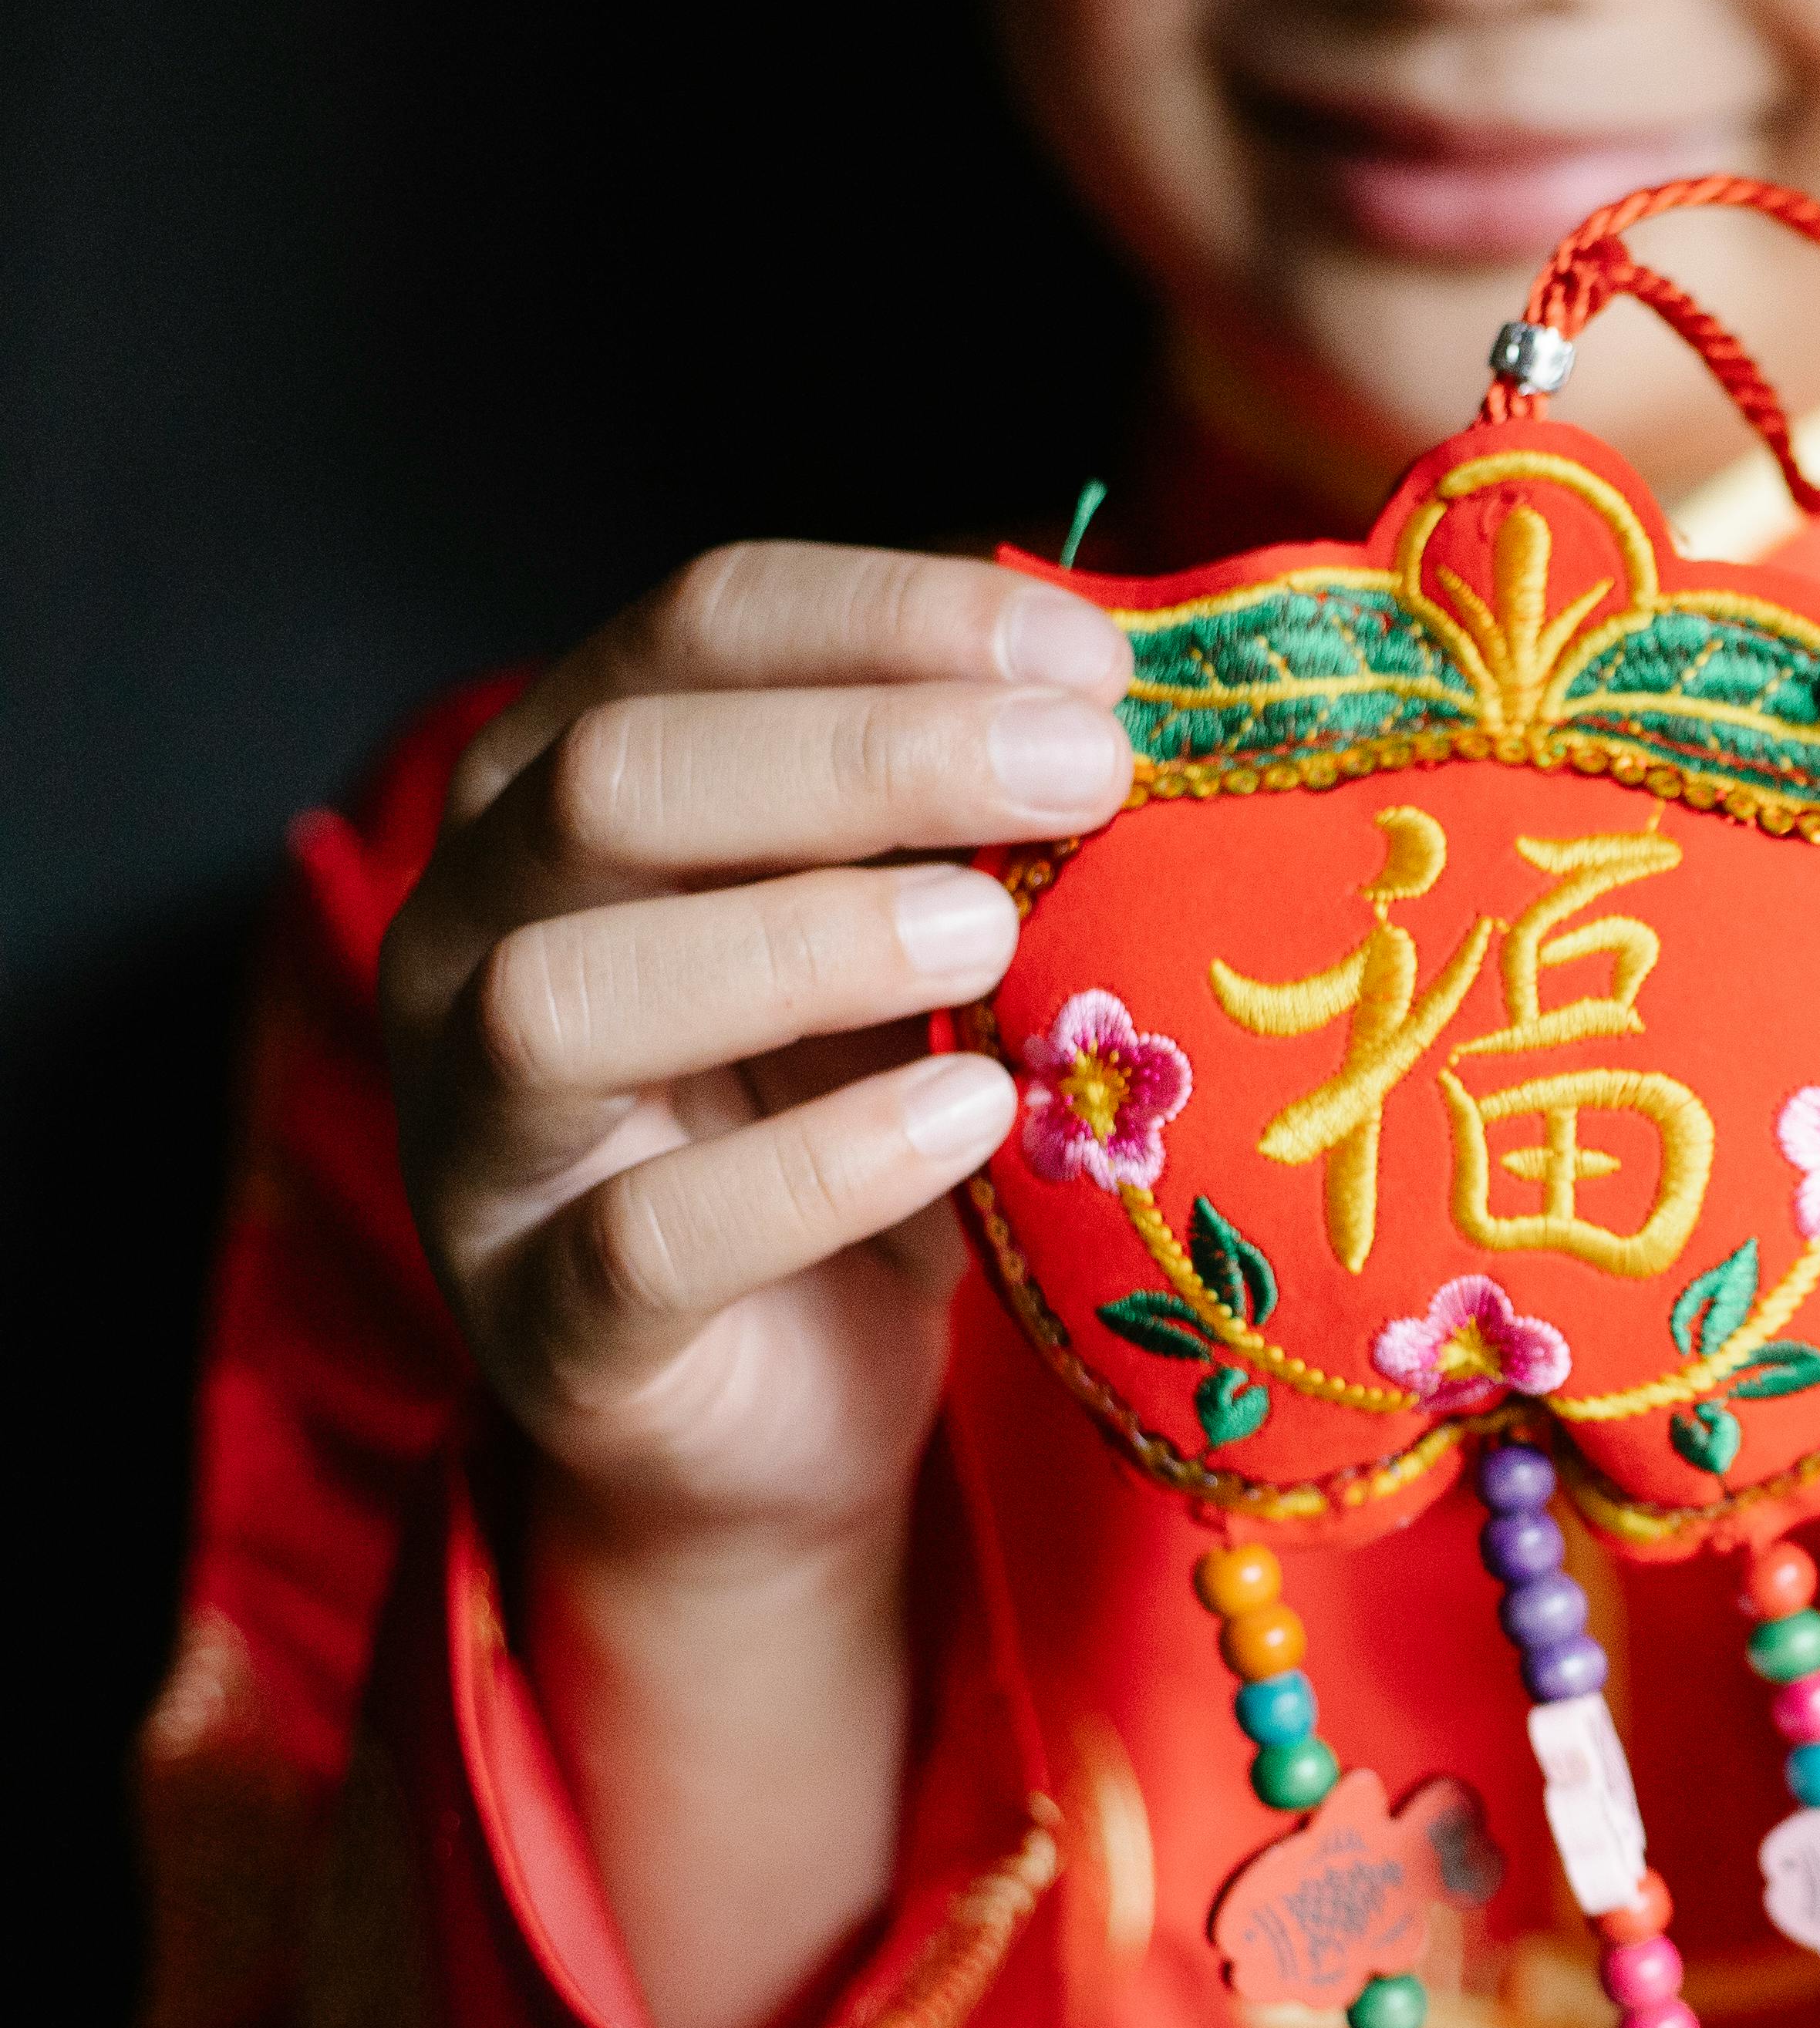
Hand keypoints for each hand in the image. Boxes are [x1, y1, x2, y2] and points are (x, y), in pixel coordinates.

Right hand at [376, 547, 1131, 2027]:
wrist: (794, 1411)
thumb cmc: (857, 1117)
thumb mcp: (920, 931)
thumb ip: (973, 807)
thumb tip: (1135, 667)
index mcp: (566, 788)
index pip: (694, 628)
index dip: (892, 617)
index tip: (1095, 659)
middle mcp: (477, 932)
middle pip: (613, 780)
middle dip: (866, 755)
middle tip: (1086, 772)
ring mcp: (484, 1136)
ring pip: (569, 992)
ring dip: (805, 941)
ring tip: (995, 935)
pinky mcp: (547, 1323)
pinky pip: (643, 1240)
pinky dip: (815, 1170)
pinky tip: (965, 1119)